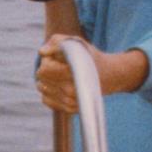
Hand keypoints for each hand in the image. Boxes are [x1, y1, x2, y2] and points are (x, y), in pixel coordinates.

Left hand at [35, 36, 149, 113]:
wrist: (110, 75)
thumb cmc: (90, 57)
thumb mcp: (76, 43)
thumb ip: (57, 42)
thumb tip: (42, 52)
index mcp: (74, 73)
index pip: (44, 70)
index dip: (47, 61)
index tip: (57, 58)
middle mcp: (72, 91)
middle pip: (41, 80)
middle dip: (47, 70)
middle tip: (60, 66)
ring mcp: (71, 102)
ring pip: (42, 90)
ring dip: (48, 81)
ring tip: (62, 75)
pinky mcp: (69, 109)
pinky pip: (45, 99)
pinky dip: (49, 91)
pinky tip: (61, 85)